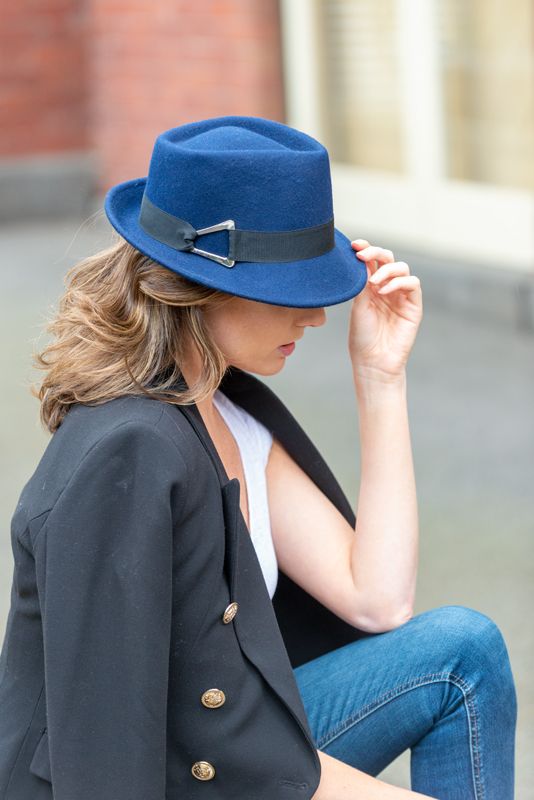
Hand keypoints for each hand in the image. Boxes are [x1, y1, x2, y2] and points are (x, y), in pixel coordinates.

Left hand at [349, 239, 422, 380]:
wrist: (373, 360)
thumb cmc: (362, 336)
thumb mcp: (358, 305)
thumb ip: (363, 282)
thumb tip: (362, 258)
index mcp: (371, 287)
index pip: (371, 261)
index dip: (366, 249)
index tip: (355, 245)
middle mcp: (387, 288)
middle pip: (388, 259)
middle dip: (376, 252)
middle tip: (363, 254)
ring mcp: (401, 296)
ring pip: (401, 268)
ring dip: (387, 270)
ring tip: (374, 283)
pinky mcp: (414, 306)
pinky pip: (412, 284)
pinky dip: (399, 282)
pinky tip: (384, 291)